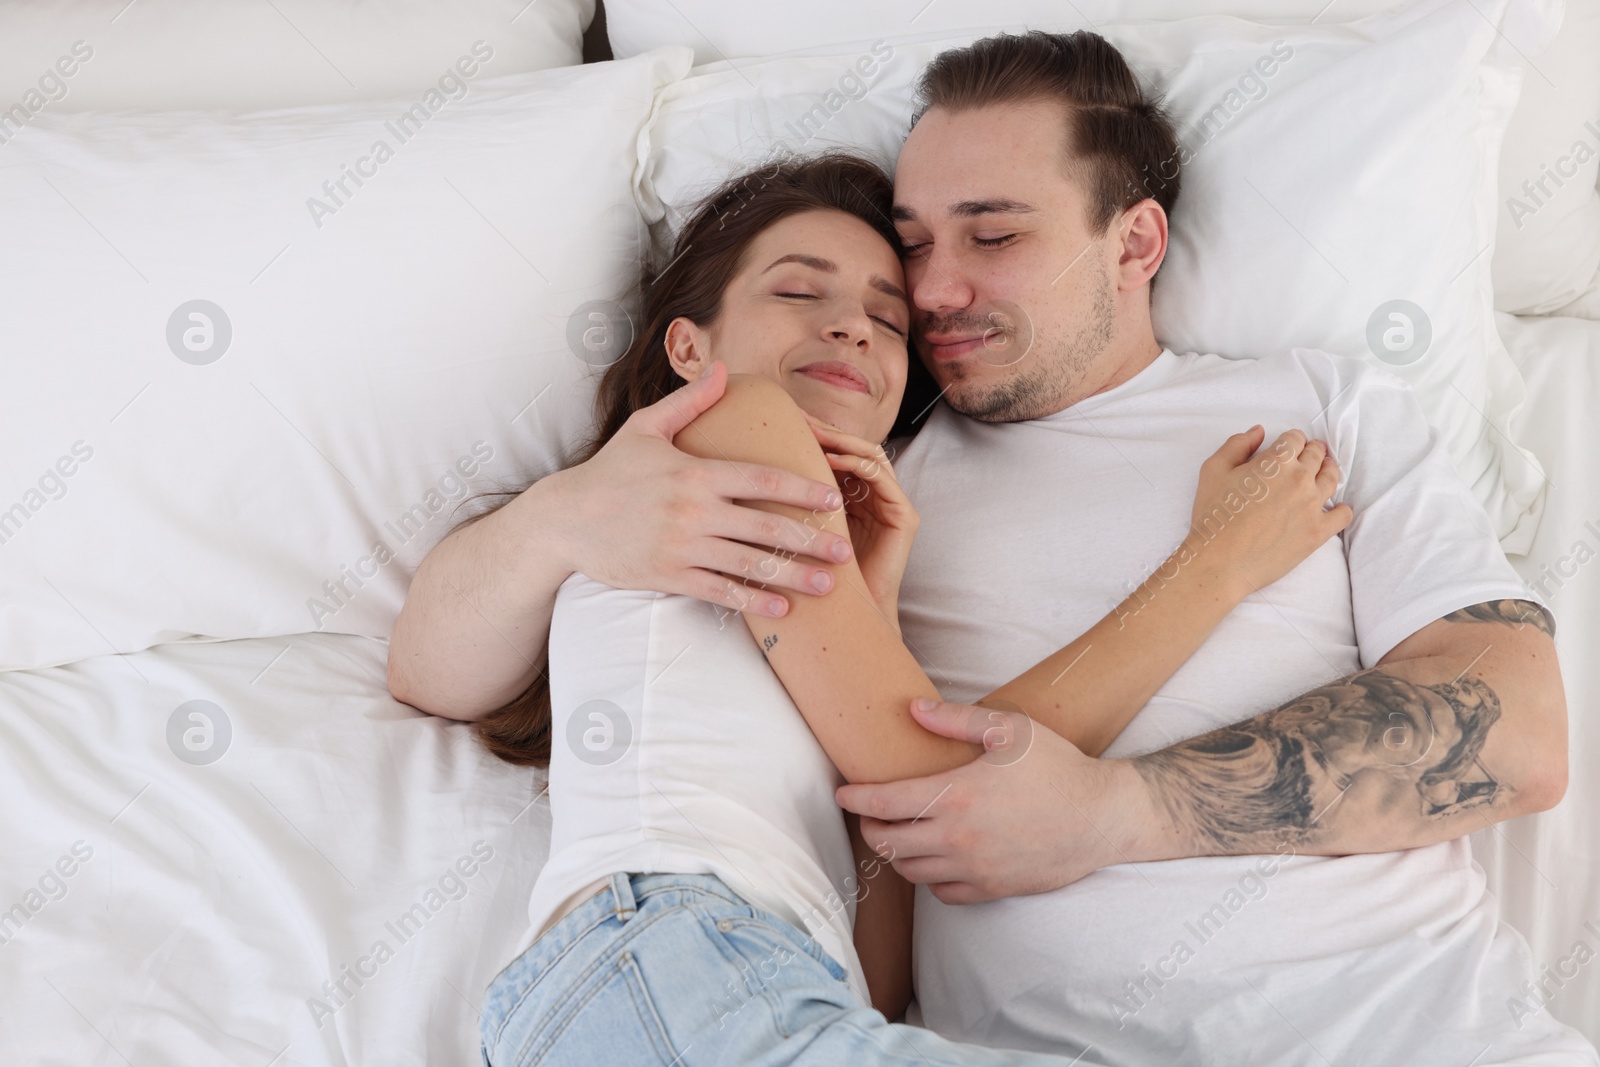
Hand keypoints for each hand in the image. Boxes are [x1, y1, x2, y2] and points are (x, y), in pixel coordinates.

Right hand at [545, 361, 851, 616]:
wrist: (564, 519)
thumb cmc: (609, 471)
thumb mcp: (646, 427)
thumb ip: (690, 401)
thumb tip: (724, 368)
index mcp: (696, 472)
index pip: (763, 479)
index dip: (803, 489)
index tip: (834, 498)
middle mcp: (694, 511)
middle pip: (766, 526)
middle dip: (812, 539)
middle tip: (845, 549)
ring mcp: (681, 547)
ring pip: (750, 564)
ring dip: (793, 575)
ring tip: (828, 584)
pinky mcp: (668, 576)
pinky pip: (719, 592)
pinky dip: (753, 601)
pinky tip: (782, 608)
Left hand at [801, 412, 917, 624]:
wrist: (843, 618)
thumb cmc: (812, 578)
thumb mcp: (794, 529)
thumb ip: (783, 501)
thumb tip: (740, 471)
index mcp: (850, 499)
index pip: (835, 453)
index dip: (812, 434)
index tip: (782, 420)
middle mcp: (873, 498)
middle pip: (853, 449)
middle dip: (826, 430)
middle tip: (798, 416)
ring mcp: (892, 505)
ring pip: (869, 456)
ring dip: (842, 441)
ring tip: (814, 432)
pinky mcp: (905, 518)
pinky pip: (883, 479)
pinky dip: (858, 464)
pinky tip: (834, 459)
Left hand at [835, 698, 1152, 903]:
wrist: (1102, 817)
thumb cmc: (1057, 766)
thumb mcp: (1009, 729)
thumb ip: (956, 719)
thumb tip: (912, 709)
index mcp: (956, 796)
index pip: (884, 803)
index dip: (855, 800)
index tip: (842, 794)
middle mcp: (958, 838)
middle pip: (888, 843)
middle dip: (870, 828)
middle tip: (870, 813)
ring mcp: (974, 869)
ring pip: (911, 871)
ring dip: (897, 853)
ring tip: (899, 833)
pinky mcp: (993, 889)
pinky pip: (943, 893)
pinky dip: (929, 878)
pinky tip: (934, 858)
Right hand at [1188, 426, 1352, 596]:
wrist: (1220, 562)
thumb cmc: (1213, 516)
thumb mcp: (1212, 470)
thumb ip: (1237, 444)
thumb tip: (1259, 432)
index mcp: (1276, 462)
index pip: (1295, 438)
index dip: (1291, 440)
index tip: (1289, 446)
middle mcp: (1300, 479)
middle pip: (1317, 455)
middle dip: (1312, 451)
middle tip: (1309, 455)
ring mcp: (1312, 506)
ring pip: (1333, 478)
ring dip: (1329, 471)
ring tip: (1323, 473)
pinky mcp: (1318, 531)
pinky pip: (1343, 514)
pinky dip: (1341, 509)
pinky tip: (1334, 508)